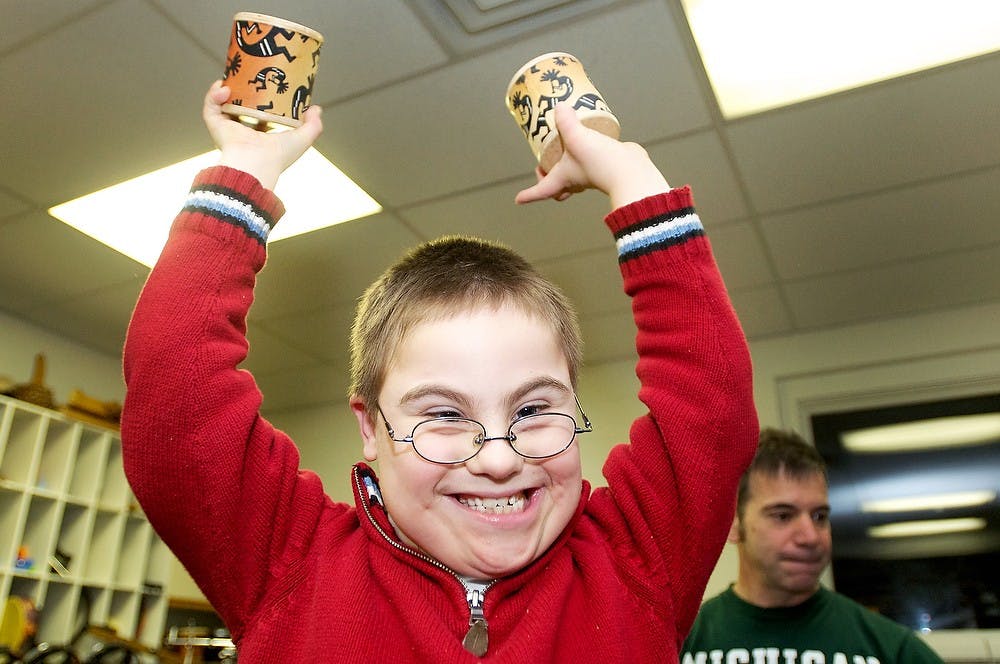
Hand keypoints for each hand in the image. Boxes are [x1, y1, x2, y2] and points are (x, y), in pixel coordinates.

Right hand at [203, 80, 322, 189]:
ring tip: (232, 77)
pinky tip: (223, 87)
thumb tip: (316, 108)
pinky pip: (210, 106)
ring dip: (224, 88)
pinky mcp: (215, 126)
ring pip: (221, 103)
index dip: (261, 97)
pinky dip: (213, 94)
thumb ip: (314, 125)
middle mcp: (243, 131)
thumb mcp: (303, 138)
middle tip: (246, 73)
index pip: (259, 113)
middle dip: (239, 88)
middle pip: (238, 104)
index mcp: (262, 135)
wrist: (257, 163)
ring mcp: (228, 128)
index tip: (265, 82)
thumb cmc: (279, 155)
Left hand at [514, 103, 668, 208]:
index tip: (518, 199)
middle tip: (543, 164)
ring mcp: (592, 175)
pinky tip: (591, 137)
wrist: (632, 171)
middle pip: (558, 187)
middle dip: (549, 179)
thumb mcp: (577, 137)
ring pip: (575, 175)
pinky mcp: (605, 165)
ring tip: (565, 144)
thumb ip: (566, 121)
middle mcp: (576, 181)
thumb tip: (559, 107)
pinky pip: (591, 162)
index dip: (529, 195)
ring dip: (568, 164)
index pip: (542, 190)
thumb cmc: (601, 162)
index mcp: (564, 180)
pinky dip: (588, 153)